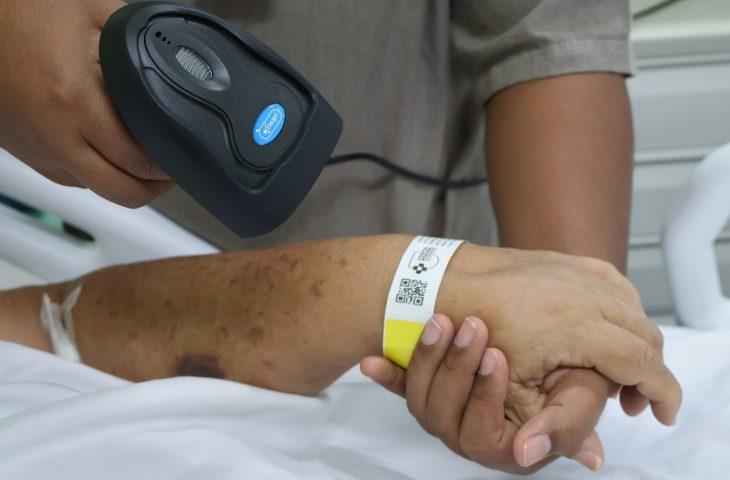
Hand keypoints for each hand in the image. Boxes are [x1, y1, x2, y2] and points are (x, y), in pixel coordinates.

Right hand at [0, 0, 172, 206]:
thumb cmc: (21, 12)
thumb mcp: (93, 14)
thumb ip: (137, 43)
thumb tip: (174, 59)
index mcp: (76, 101)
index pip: (137, 159)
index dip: (168, 165)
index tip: (180, 156)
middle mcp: (56, 135)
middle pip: (121, 191)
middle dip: (154, 186)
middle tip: (170, 170)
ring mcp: (40, 150)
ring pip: (97, 190)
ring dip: (126, 184)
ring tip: (146, 165)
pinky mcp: (28, 154)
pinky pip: (73, 180)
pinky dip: (97, 175)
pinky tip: (111, 156)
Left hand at [362, 315, 606, 472]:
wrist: (533, 328)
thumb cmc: (560, 365)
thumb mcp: (581, 391)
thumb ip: (574, 423)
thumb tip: (590, 461)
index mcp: (505, 445)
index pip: (483, 437)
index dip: (487, 399)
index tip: (497, 358)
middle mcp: (467, 434)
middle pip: (445, 416)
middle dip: (458, 368)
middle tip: (472, 327)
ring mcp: (442, 413)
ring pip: (421, 399)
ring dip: (428, 359)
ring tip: (441, 321)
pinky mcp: (423, 388)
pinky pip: (398, 387)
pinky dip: (386, 374)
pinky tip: (370, 362)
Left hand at [438, 245, 680, 426]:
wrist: (445, 281)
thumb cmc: (474, 331)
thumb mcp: (512, 389)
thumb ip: (555, 423)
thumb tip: (592, 460)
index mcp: (579, 326)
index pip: (643, 363)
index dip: (662, 393)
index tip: (664, 416)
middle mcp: (587, 293)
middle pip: (646, 334)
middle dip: (651, 371)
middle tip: (636, 401)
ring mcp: (578, 271)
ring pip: (634, 307)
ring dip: (637, 340)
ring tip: (620, 371)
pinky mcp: (568, 261)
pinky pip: (614, 284)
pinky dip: (621, 309)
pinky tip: (606, 330)